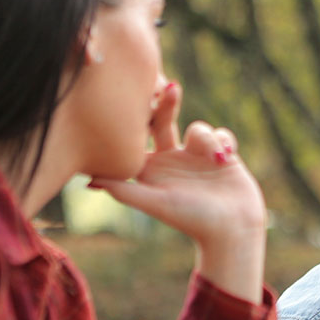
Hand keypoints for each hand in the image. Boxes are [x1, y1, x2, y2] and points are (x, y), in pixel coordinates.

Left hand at [90, 81, 265, 302]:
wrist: (232, 231)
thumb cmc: (192, 219)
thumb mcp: (156, 203)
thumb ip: (124, 190)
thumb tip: (87, 180)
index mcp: (152, 169)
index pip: (139, 134)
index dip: (138, 114)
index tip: (141, 96)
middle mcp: (172, 160)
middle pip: (165, 121)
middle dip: (168, 103)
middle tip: (171, 88)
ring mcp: (198, 157)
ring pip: (198, 128)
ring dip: (208, 139)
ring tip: (218, 160)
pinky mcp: (223, 157)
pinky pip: (220, 134)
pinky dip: (224, 141)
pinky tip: (228, 157)